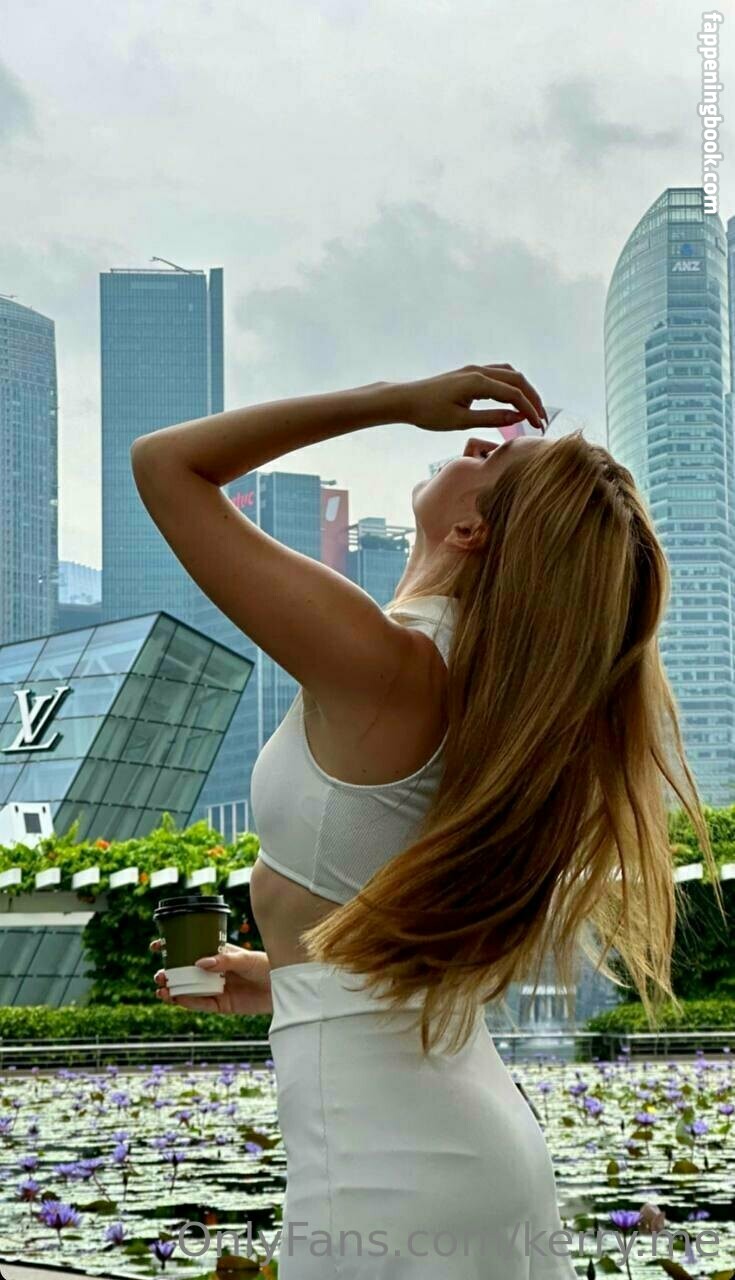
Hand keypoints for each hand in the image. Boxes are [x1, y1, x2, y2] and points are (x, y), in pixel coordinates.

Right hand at [150, 938, 272, 1014]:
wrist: (284, 987)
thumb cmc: (268, 965)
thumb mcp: (247, 959)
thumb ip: (225, 960)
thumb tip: (200, 962)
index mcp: (217, 953)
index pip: (191, 948)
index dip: (172, 947)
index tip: (156, 946)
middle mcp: (213, 971)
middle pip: (185, 972)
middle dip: (169, 974)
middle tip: (159, 976)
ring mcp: (216, 988)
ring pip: (189, 989)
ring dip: (174, 990)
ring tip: (162, 990)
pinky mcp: (222, 1005)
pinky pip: (201, 1004)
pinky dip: (188, 1002)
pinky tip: (176, 998)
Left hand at [401, 363, 546, 433]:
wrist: (405, 400)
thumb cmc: (428, 413)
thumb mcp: (460, 421)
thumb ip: (490, 418)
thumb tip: (517, 418)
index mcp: (477, 382)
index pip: (514, 394)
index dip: (530, 410)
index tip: (539, 425)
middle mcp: (478, 371)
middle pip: (517, 380)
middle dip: (533, 398)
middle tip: (542, 418)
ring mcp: (474, 370)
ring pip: (509, 374)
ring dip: (524, 390)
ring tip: (531, 409)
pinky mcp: (469, 374)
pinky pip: (498, 374)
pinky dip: (511, 385)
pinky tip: (513, 399)